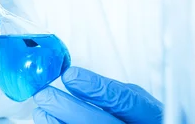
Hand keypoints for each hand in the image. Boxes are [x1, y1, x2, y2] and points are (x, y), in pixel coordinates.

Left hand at [33, 67, 162, 123]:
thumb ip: (117, 94)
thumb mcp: (141, 106)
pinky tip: (50, 123)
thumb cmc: (143, 122)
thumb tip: (80, 80)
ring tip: (41, 110)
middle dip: (68, 107)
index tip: (70, 75)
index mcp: (153, 116)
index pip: (126, 101)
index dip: (96, 88)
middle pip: (100, 123)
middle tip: (45, 94)